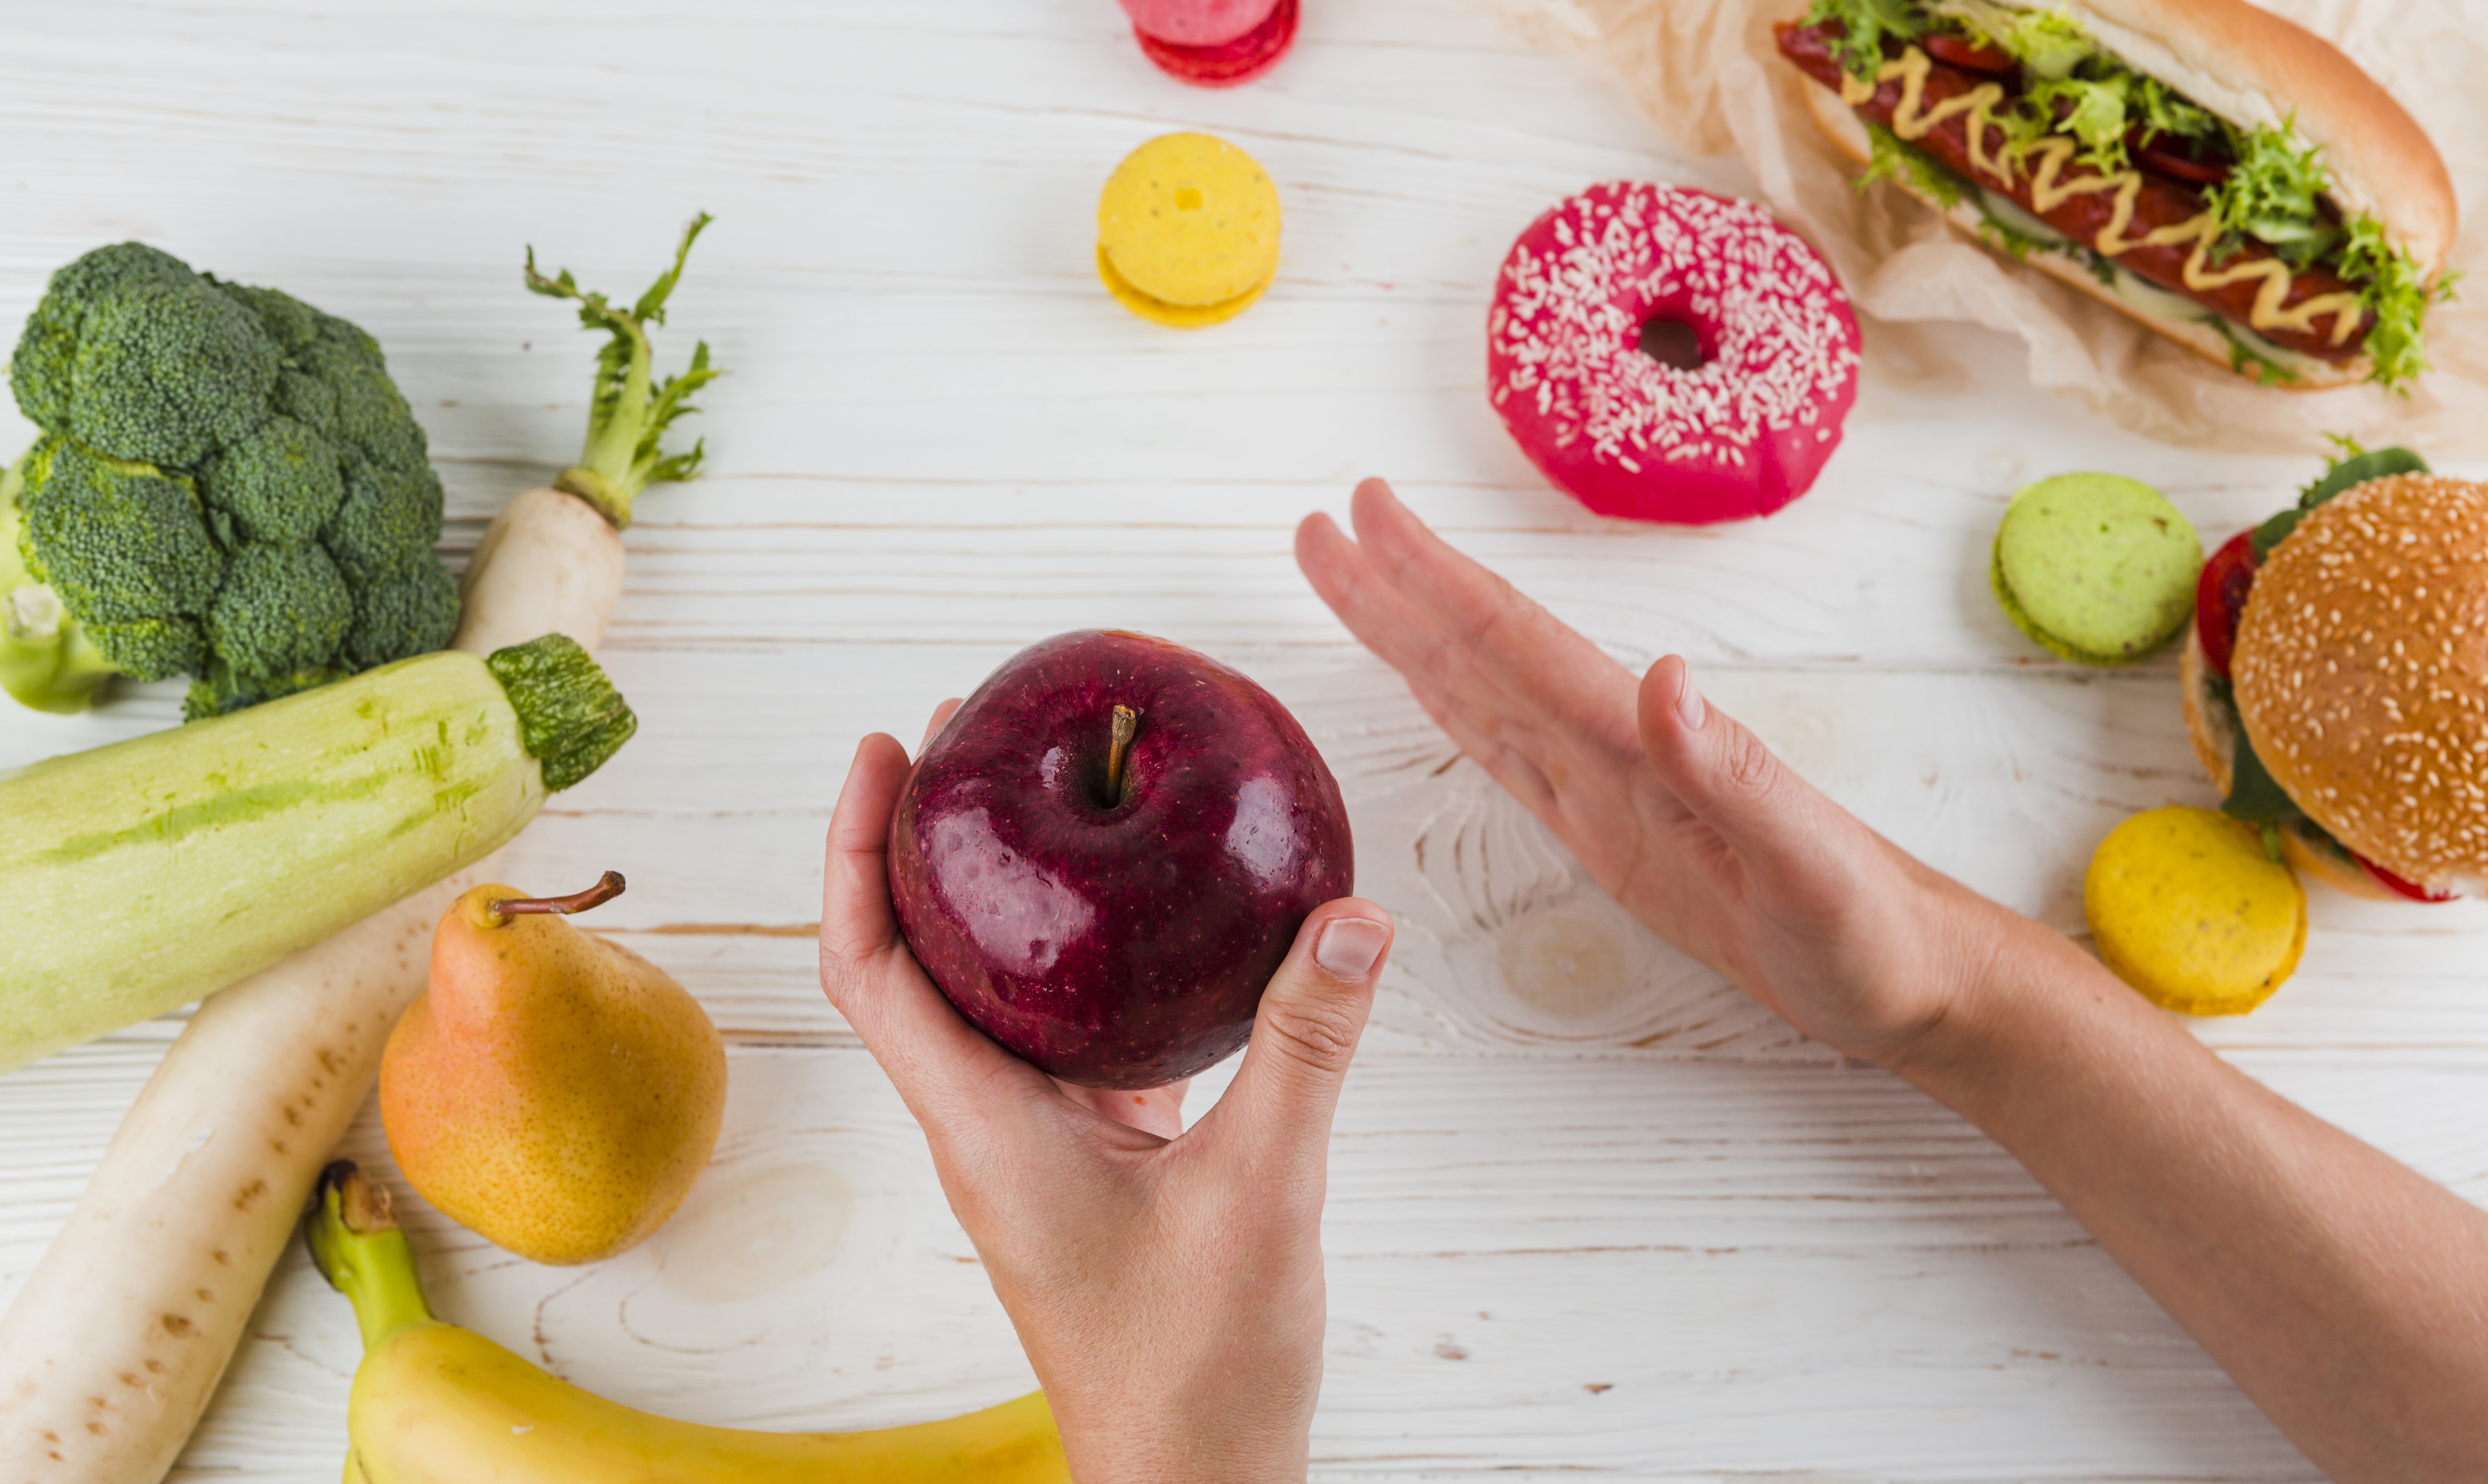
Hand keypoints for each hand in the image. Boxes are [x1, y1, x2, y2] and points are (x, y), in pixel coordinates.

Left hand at [820, 704, 1395, 1483]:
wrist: (1195, 1477)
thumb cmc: (1197, 1370)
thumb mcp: (1262, 1194)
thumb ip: (1303, 1053)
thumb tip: (1351, 918)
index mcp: (984, 1126)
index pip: (871, 966)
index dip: (857, 849)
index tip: (886, 748)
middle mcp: (993, 1122)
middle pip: (921, 954)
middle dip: (933, 836)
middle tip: (973, 729)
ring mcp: (1043, 1140)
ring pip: (1003, 990)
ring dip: (1013, 892)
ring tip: (1059, 793)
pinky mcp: (1100, 1157)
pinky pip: (1081, 1032)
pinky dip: (1103, 961)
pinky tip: (1164, 916)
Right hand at [1295, 479, 2018, 1066]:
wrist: (1917, 976)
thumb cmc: (1872, 931)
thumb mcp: (1811, 867)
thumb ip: (1733, 771)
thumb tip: (1658, 673)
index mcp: (1645, 744)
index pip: (1517, 644)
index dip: (1435, 580)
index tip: (1367, 511)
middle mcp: (1616, 748)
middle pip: (1482, 649)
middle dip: (1396, 588)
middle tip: (1320, 526)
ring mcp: (1609, 785)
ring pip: (1482, 691)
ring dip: (1411, 634)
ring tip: (1345, 578)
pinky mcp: (1610, 830)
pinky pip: (1510, 754)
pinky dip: (1457, 709)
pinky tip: (1427, 681)